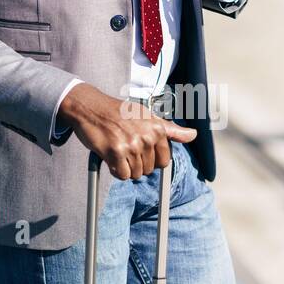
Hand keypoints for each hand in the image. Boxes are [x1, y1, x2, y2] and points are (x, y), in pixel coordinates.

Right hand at [57, 82, 196, 179]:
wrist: (91, 107)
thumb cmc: (118, 112)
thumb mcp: (147, 115)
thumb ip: (170, 129)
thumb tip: (193, 135)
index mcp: (157, 128)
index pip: (164, 161)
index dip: (152, 158)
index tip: (141, 148)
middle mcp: (146, 137)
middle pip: (149, 169)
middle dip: (138, 163)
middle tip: (126, 146)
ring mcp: (131, 145)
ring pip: (135, 174)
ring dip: (126, 167)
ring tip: (118, 149)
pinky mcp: (115, 152)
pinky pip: (122, 175)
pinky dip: (116, 170)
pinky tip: (111, 156)